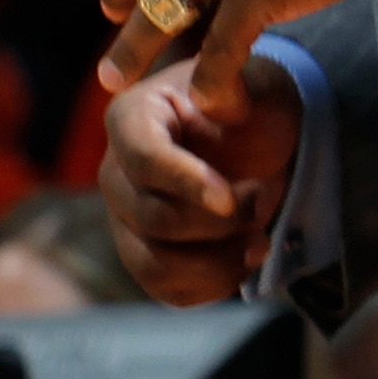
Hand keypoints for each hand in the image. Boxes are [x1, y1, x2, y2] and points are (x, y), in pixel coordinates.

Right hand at [99, 48, 303, 304]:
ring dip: (217, 262)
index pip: (144, 159)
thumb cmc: (254, 106)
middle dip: (219, 220)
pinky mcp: (145, 254)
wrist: (262, 139)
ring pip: (154, 265)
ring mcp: (124, 219)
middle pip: (152, 218)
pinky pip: (168, 290)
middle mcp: (115, 173)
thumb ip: (230, 91)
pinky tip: (246, 259)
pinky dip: (214, 284)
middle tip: (263, 196)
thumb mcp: (253, 88)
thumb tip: (212, 92)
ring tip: (261, 240)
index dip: (187, 183)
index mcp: (131, 118)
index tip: (229, 199)